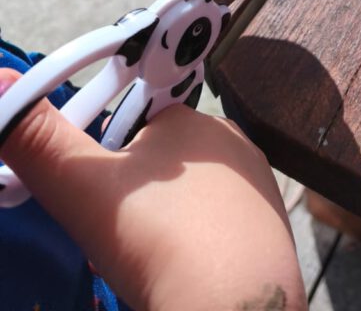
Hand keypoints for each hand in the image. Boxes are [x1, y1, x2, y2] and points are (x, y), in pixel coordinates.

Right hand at [0, 69, 306, 310]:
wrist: (234, 307)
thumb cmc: (158, 237)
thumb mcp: (84, 188)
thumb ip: (39, 140)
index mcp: (191, 119)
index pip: (133, 129)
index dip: (105, 167)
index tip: (96, 201)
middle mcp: (231, 142)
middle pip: (159, 168)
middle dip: (130, 201)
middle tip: (115, 239)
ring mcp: (257, 187)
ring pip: (187, 201)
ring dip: (159, 225)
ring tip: (143, 261)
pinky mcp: (270, 230)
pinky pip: (216, 230)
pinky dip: (192, 247)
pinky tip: (177, 273)